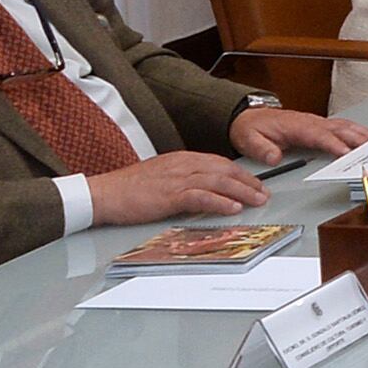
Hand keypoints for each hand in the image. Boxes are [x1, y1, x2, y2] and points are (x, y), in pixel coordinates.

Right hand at [86, 151, 269, 227]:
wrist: (104, 193)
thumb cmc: (129, 189)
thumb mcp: (162, 177)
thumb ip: (183, 179)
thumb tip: (204, 190)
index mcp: (181, 159)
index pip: (218, 163)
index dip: (240, 173)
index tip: (254, 183)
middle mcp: (182, 165)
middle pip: (223, 170)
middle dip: (247, 182)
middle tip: (263, 193)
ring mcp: (176, 179)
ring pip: (217, 181)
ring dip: (241, 192)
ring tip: (257, 201)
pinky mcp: (168, 195)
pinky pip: (200, 197)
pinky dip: (219, 202)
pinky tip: (232, 208)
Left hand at [227, 105, 367, 166]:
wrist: (250, 117)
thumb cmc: (253, 128)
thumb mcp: (249, 140)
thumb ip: (262, 149)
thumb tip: (275, 157)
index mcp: (296, 126)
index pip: (320, 136)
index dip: (336, 144)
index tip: (348, 153)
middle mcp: (311, 122)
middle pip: (340, 129)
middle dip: (359, 139)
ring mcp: (317, 122)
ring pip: (345, 126)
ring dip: (363, 134)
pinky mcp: (321, 124)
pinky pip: (344, 126)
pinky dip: (359, 130)